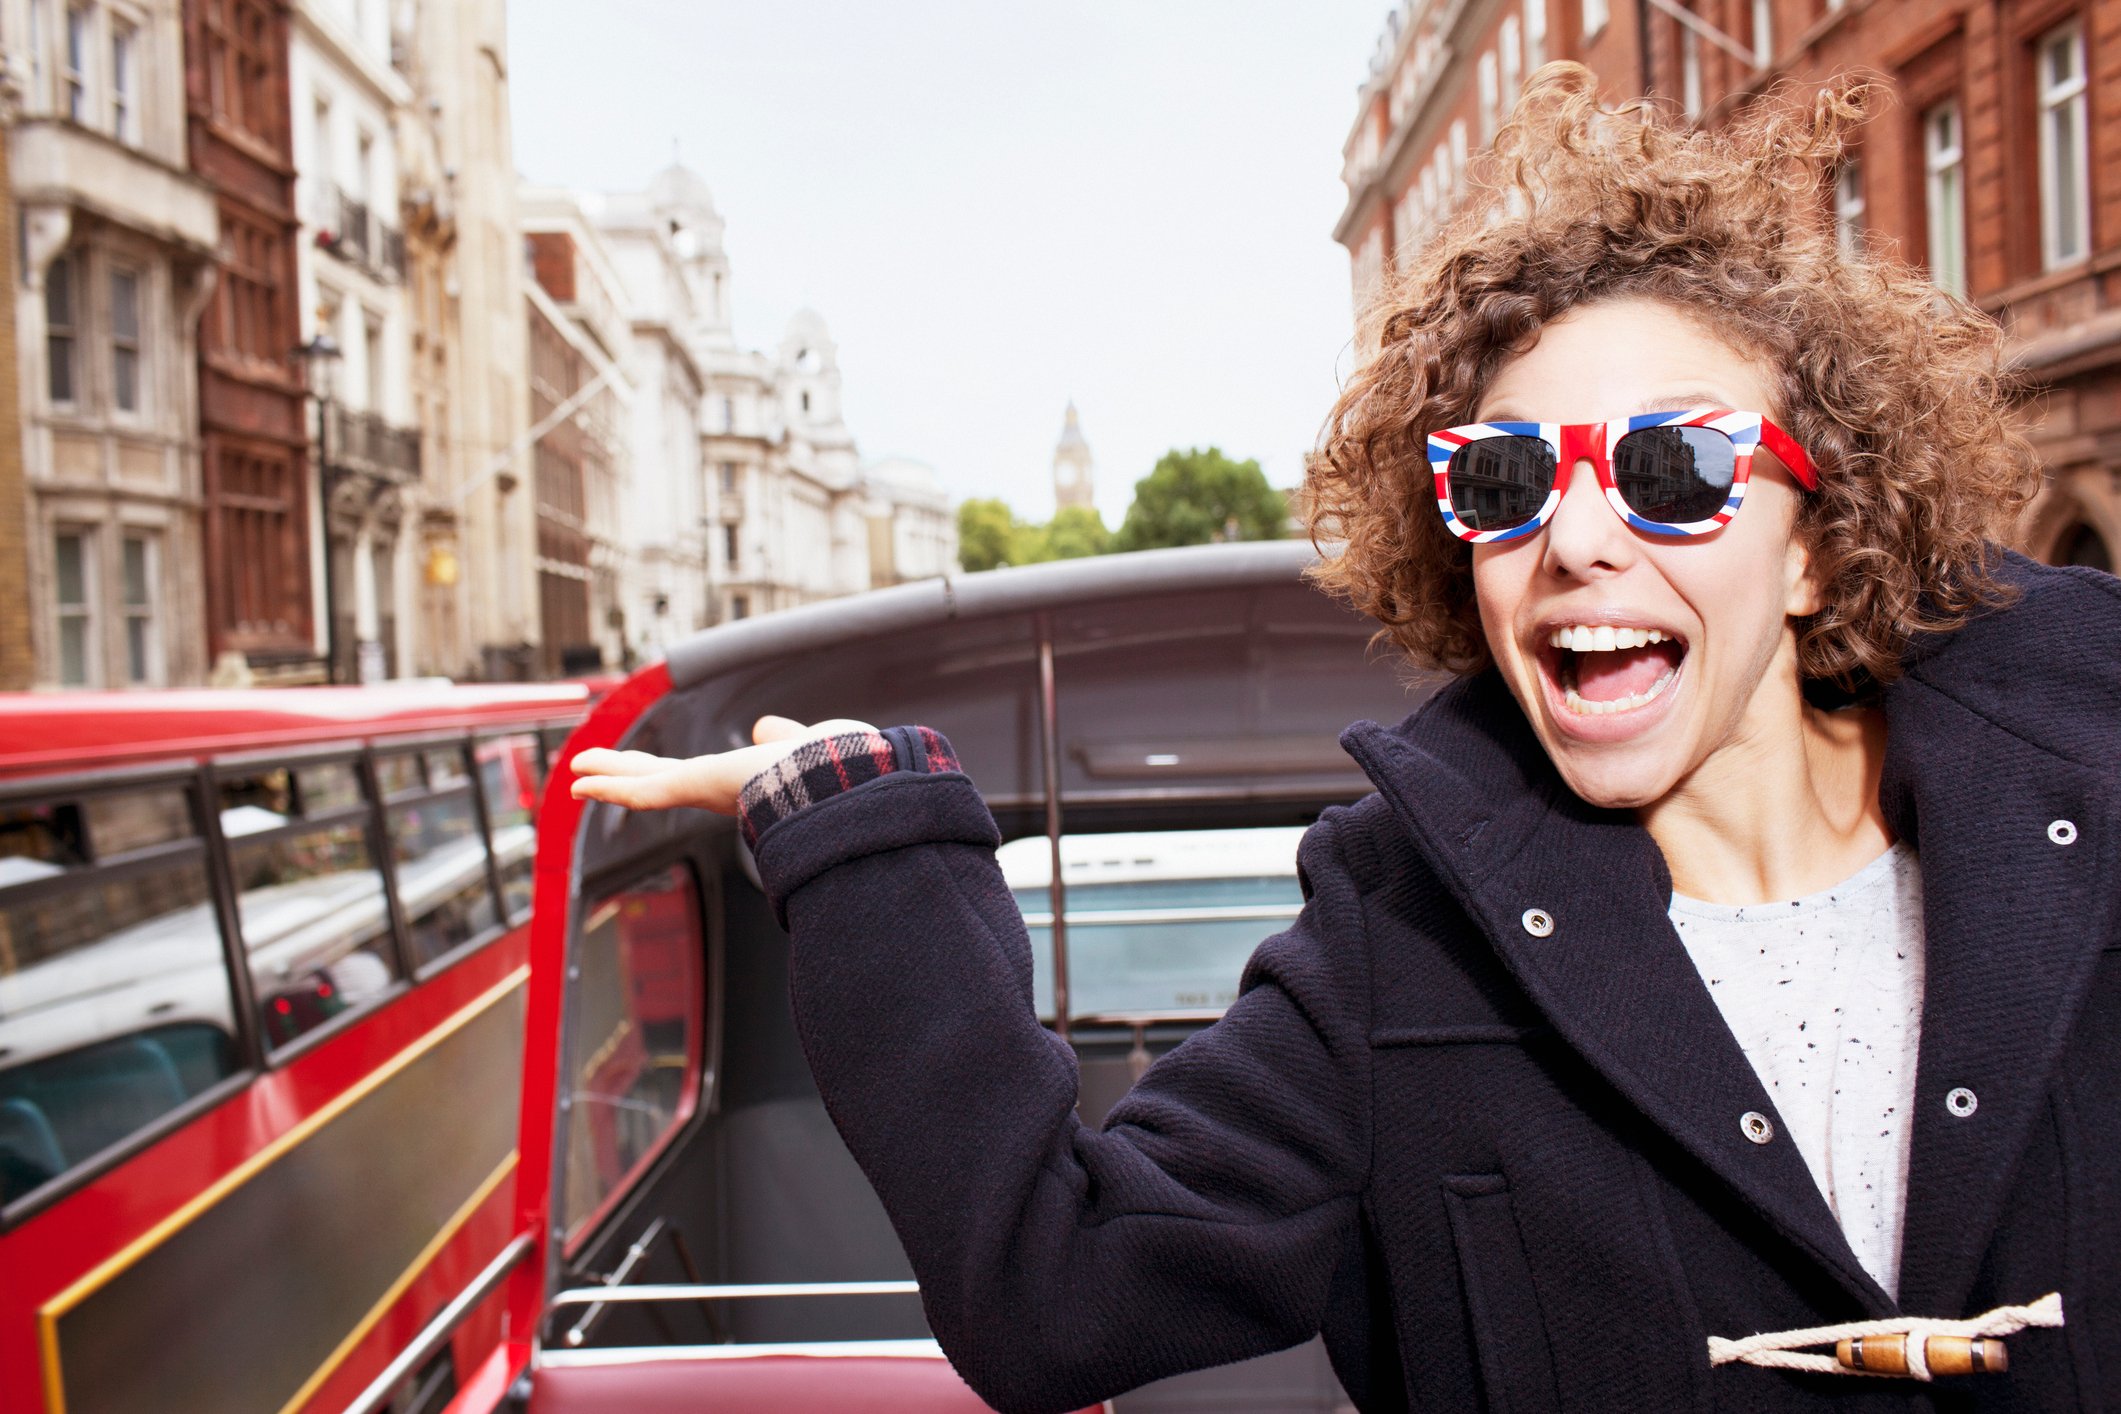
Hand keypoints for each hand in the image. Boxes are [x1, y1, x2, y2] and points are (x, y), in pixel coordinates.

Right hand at [568, 714, 877, 814]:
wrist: (845, 783)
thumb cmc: (836, 768)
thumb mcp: (804, 743)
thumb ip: (781, 738)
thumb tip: (763, 729)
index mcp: (740, 781)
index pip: (688, 776)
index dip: (657, 771)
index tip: (637, 771)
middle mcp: (717, 792)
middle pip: (656, 782)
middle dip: (622, 778)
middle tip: (587, 777)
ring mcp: (704, 792)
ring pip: (644, 787)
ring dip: (608, 780)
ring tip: (574, 777)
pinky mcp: (695, 788)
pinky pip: (644, 792)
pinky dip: (611, 786)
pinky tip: (580, 784)